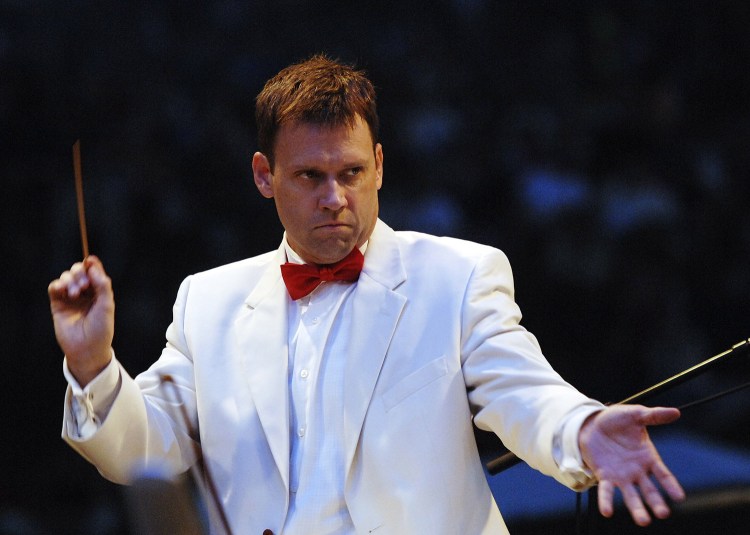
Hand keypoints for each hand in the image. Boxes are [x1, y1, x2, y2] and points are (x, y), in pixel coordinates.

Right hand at [48, 255, 113, 386]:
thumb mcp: (106, 305)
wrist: (87, 349)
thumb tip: (93, 265)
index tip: (90, 261)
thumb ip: (102, 284)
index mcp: (99, 291)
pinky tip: (63, 290)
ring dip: (71, 280)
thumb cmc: (101, 329)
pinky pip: (54, 287)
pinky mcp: (58, 304)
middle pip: (79, 271)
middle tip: (85, 284)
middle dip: (80, 273)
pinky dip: (57, 284)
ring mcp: (70, 298)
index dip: (91, 264)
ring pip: (67, 277)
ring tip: (76, 293)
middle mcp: (85, 293)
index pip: (93, 272)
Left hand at [578, 404, 684, 525]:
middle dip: (656, 502)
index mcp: (648, 457)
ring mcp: (621, 475)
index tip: (680, 497)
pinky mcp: (604, 475)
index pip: (663, 474)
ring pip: (631, 496)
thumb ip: (654, 416)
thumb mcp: (635, 414)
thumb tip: (676, 412)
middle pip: (649, 490)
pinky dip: (606, 501)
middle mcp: (637, 471)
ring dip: (637, 508)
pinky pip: (606, 491)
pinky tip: (607, 511)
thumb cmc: (616, 420)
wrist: (591, 423)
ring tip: (643, 521)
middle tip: (663, 513)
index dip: (671, 485)